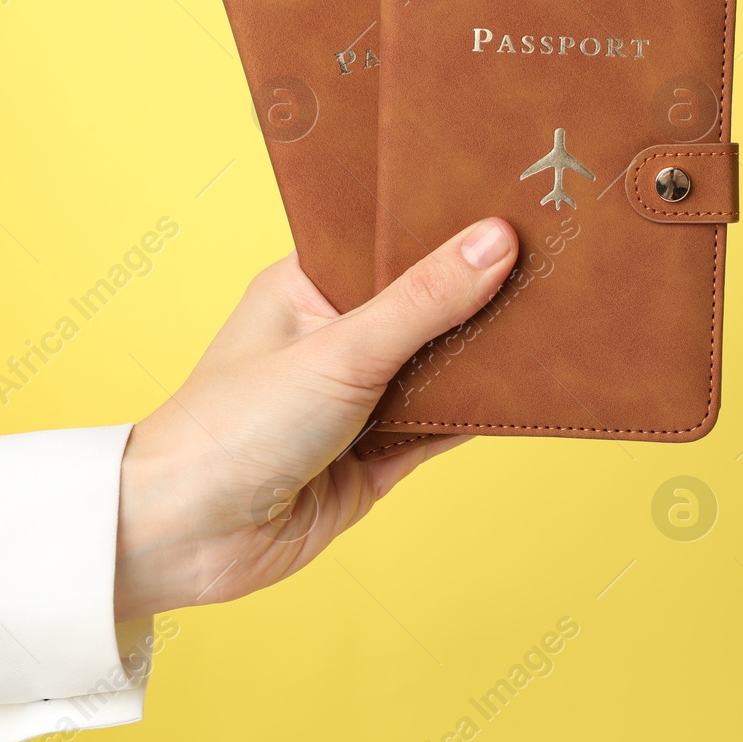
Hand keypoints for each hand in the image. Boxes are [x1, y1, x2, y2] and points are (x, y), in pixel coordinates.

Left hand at [112, 218, 518, 618]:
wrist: (189, 538)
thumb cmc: (234, 427)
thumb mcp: (340, 350)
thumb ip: (423, 302)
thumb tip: (496, 243)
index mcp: (307, 288)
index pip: (389, 244)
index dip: (446, 227)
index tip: (512, 203)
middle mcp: (332, 339)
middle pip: (422, 307)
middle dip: (476, 293)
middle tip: (551, 257)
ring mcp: (355, 400)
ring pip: (436, 368)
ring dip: (481, 356)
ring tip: (553, 317)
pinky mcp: (374, 458)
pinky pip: (439, 427)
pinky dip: (475, 414)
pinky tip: (526, 391)